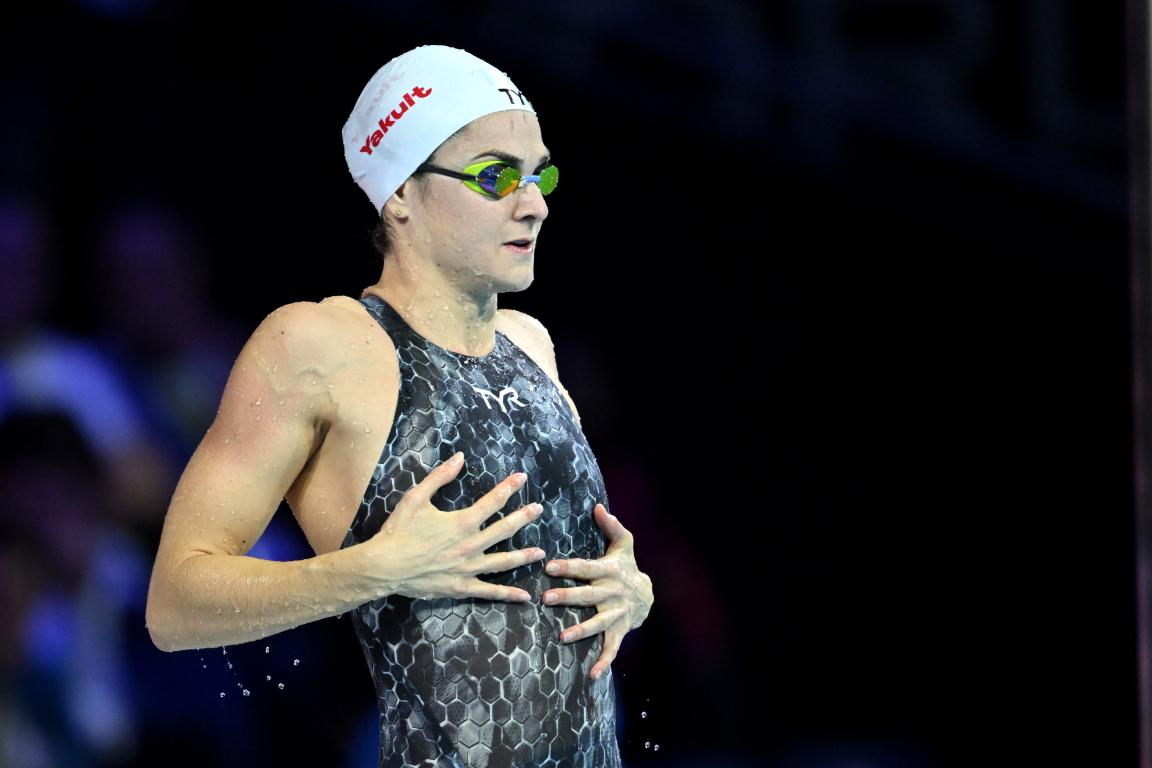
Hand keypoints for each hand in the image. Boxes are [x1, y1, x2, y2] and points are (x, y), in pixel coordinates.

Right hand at [360, 453, 546, 601]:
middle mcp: (471, 545)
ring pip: (503, 562)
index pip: (493, 502)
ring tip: (540, 552)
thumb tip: (459, 457)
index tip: (522, 478)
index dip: (509, 488)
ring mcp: (468, 568)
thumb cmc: (399, 531)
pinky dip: (507, 594)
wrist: (384, 566)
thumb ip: (440, 477)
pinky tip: (524, 596)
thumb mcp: (416, 497)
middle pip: (505, 529)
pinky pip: (489, 591)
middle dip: (524, 517)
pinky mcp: (461, 586)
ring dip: (524, 556)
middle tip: (539, 509)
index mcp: (462, 522)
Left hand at [541, 503, 653, 679]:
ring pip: (598, 624)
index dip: (569, 567)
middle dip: (568, 598)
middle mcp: (613, 593)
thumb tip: (598, 506)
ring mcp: (617, 614)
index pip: (586, 568)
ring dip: (581, 630)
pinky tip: (592, 675)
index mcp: (609, 571)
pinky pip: (612, 648)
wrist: (648, 595)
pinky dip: (604, 662)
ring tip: (563, 637)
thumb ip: (611, 525)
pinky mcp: (620, 631)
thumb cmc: (626, 566)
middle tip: (545, 599)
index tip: (549, 566)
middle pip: (588, 596)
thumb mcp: (623, 544)